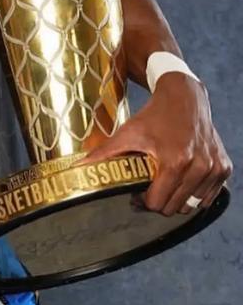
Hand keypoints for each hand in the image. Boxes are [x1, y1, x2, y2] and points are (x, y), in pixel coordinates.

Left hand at [82, 72, 232, 215]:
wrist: (184, 96)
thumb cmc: (154, 115)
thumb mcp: (128, 132)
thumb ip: (105, 152)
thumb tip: (80, 167)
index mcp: (175, 161)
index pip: (158, 203)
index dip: (145, 201)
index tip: (138, 193)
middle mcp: (199, 167)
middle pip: (175, 207)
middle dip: (160, 202)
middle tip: (149, 188)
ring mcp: (214, 168)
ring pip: (193, 204)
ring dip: (178, 198)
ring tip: (165, 182)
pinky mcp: (224, 167)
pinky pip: (208, 195)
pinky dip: (195, 192)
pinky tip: (183, 177)